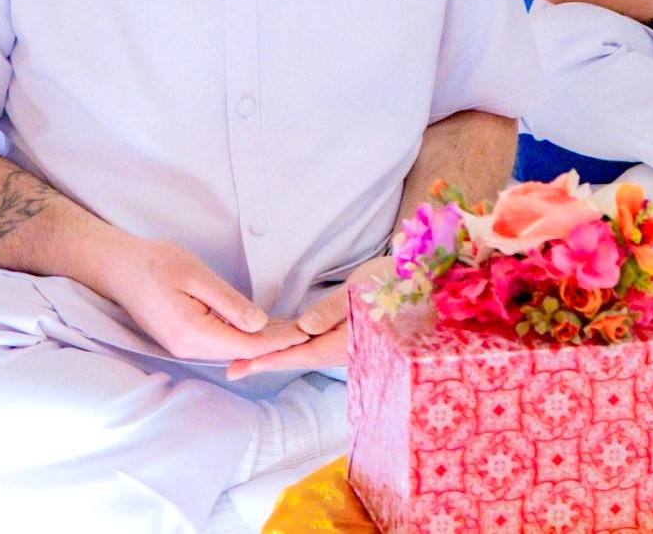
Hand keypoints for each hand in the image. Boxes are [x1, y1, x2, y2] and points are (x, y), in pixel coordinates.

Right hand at [94, 235, 306, 363]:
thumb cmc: (156, 263)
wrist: (118, 267)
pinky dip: (246, 337)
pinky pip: (221, 342)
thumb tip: (259, 324)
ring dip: (263, 342)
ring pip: (233, 349)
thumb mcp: (196, 275)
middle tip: (311, 332)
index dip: (279, 340)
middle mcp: (188, 347)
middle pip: (242, 352)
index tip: (306, 332)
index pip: (246, 344)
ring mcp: (184, 346)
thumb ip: (229, 302)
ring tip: (295, 330)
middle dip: (277, 343)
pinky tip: (265, 328)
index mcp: (192, 332)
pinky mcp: (184, 338)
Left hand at [227, 256, 394, 380]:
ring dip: (276, 353)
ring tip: (246, 357)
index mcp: (345, 342)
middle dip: (265, 362)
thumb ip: (332, 311)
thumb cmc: (392, 283)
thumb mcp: (361, 292)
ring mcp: (344, 343)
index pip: (299, 354)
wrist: (419, 282)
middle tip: (233, 369)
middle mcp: (342, 348)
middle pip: (297, 357)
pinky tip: (279, 339)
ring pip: (304, 351)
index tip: (242, 366)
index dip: (269, 359)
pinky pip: (314, 342)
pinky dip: (293, 342)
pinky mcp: (346, 334)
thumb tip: (303, 328)